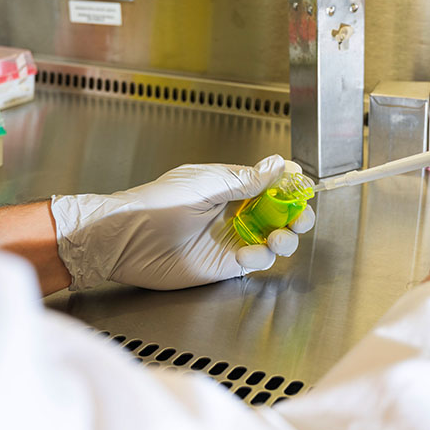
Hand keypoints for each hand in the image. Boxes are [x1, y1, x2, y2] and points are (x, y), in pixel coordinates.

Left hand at [50, 155, 315, 290]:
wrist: (127, 238)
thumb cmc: (157, 203)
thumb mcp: (207, 183)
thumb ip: (245, 179)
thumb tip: (277, 165)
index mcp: (232, 185)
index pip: (272, 182)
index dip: (290, 184)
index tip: (301, 185)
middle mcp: (236, 211)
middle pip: (281, 213)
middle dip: (296, 214)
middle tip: (300, 216)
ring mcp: (233, 238)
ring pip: (275, 239)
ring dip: (285, 238)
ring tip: (280, 238)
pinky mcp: (226, 264)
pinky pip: (256, 261)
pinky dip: (259, 257)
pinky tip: (247, 254)